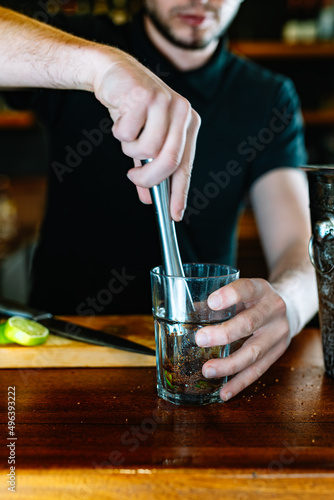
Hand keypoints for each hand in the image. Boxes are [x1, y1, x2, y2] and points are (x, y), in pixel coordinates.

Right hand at [93, 49, 200, 220]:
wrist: (112, 72)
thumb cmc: (132, 109)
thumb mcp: (144, 141)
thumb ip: (150, 168)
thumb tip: (149, 198)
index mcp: (189, 124)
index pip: (186, 166)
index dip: (180, 193)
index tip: (174, 215)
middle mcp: (183, 112)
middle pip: (169, 162)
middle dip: (148, 178)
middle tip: (134, 178)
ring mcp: (165, 102)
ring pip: (147, 150)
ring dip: (129, 149)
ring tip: (127, 134)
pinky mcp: (145, 95)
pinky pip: (128, 134)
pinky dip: (119, 132)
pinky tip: (120, 116)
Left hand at [195, 278, 289, 400]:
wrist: (290, 306)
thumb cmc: (256, 298)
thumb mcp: (242, 291)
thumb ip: (219, 300)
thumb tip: (189, 314)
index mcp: (261, 289)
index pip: (246, 289)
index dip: (230, 295)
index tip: (211, 302)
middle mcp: (273, 310)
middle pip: (248, 324)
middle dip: (223, 334)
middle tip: (200, 339)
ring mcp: (278, 333)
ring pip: (253, 353)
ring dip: (228, 365)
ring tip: (208, 370)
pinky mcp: (278, 352)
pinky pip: (258, 371)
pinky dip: (239, 383)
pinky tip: (224, 392)